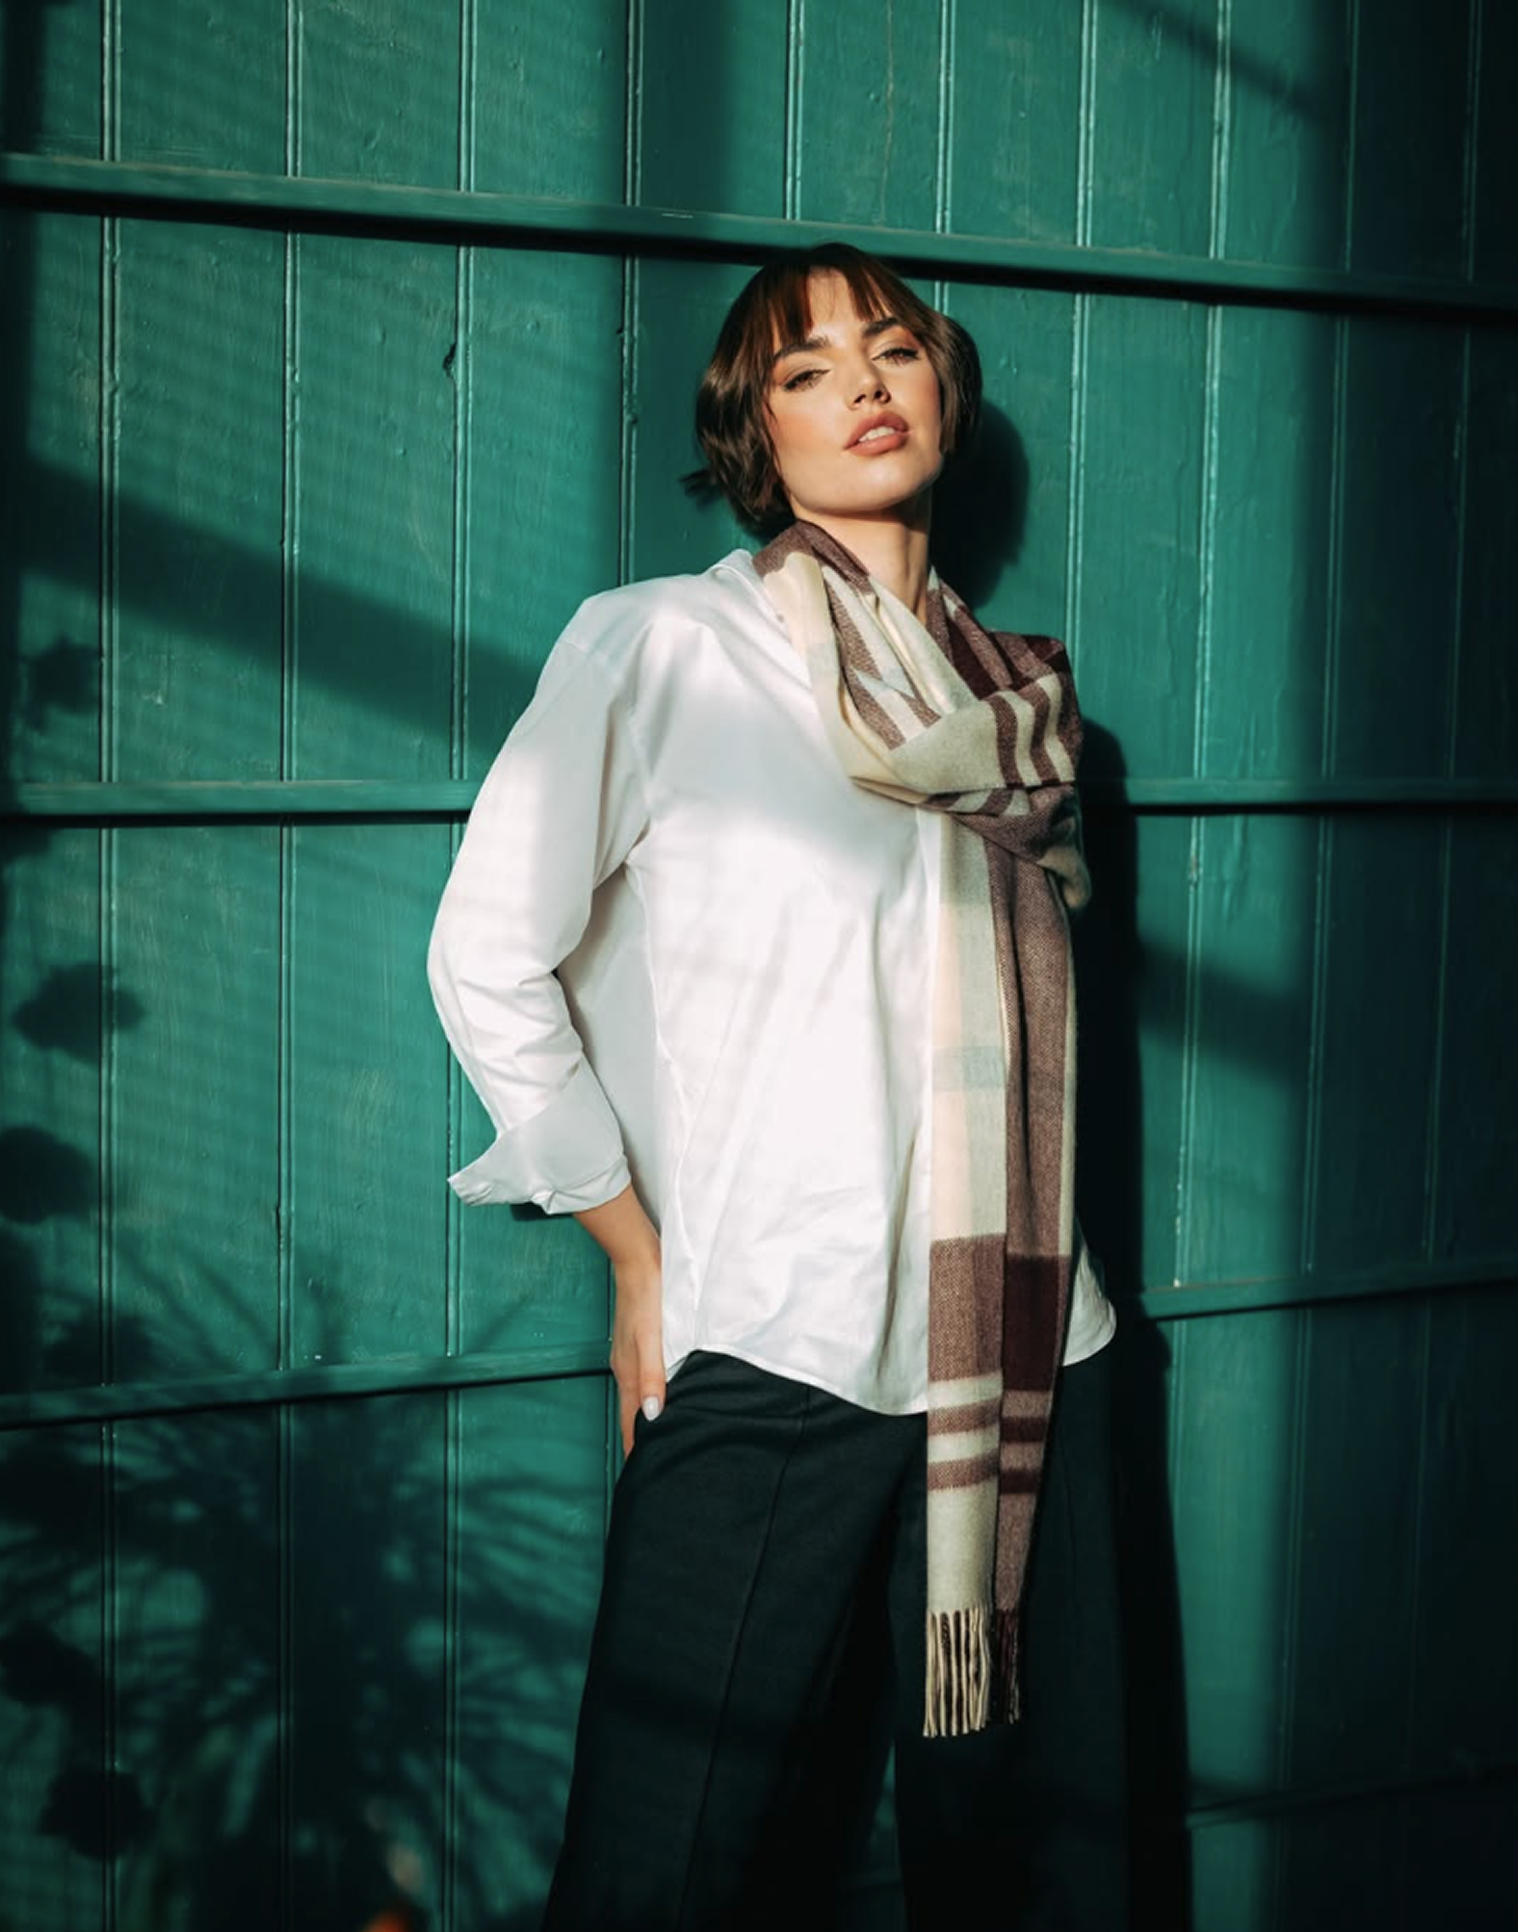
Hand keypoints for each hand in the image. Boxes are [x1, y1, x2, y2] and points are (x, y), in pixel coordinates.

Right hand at [610, 1258, 664, 1456]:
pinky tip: (659, 1397)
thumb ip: (651, 1377)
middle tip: (651, 1468)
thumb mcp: (652, 1339)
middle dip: (639, 1442)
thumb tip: (650, 1416)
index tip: (642, 1477)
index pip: (631, 1423)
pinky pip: (642, 1380)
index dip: (635, 1450)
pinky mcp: (638, 1343)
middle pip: (632, 1414)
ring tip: (655, 1442)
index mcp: (629, 1373)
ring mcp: (630, 1355)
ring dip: (643, 1421)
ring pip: (637, 1398)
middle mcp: (627, 1368)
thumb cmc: (648, 1297)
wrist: (639, 1260)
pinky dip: (648, 1398)